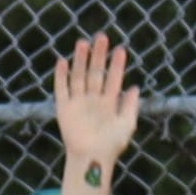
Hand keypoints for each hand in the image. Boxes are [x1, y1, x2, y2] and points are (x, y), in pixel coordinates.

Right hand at [48, 32, 140, 173]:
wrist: (92, 158)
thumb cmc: (112, 144)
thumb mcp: (127, 125)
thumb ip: (130, 106)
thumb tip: (134, 88)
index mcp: (110, 101)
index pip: (113, 78)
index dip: (117, 64)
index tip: (121, 49)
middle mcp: (94, 98)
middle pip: (95, 72)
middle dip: (98, 55)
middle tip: (102, 37)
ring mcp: (78, 101)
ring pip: (79, 76)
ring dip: (80, 60)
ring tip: (82, 43)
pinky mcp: (64, 108)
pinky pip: (61, 89)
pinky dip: (61, 76)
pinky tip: (62, 62)